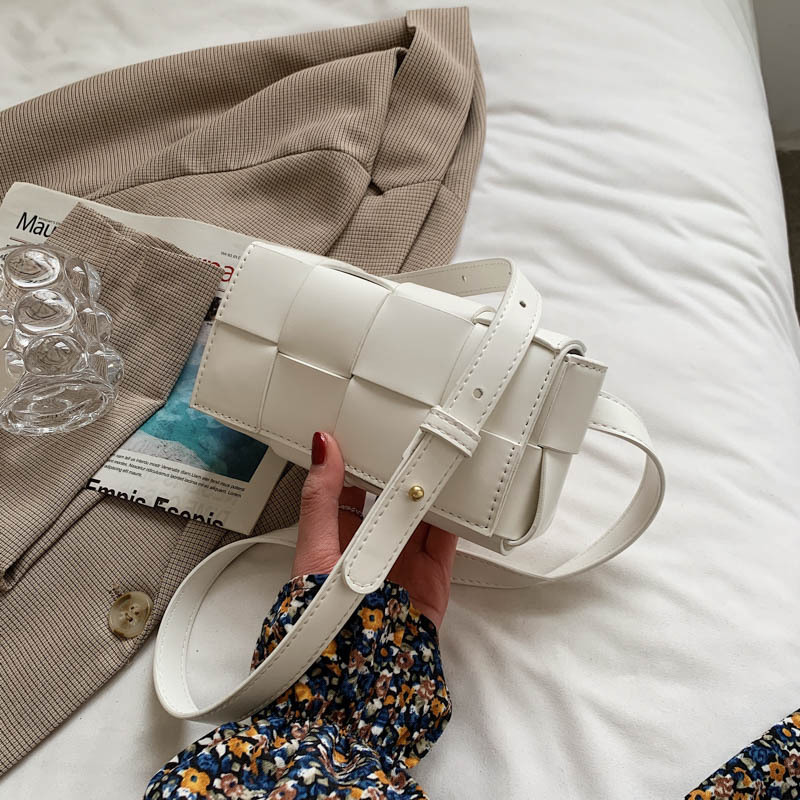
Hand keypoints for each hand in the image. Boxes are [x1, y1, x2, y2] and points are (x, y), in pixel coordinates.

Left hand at [292, 431, 456, 627]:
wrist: (356, 672)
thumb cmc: (321, 617)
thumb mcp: (314, 548)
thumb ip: (320, 498)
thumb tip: (321, 447)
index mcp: (338, 542)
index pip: (350, 495)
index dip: (358, 468)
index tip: (368, 438)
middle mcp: (373, 551)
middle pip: (389, 503)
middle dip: (398, 477)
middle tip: (408, 443)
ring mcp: (405, 563)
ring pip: (420, 516)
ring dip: (427, 492)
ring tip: (435, 459)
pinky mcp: (433, 577)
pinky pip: (447, 540)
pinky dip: (454, 517)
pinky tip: (455, 493)